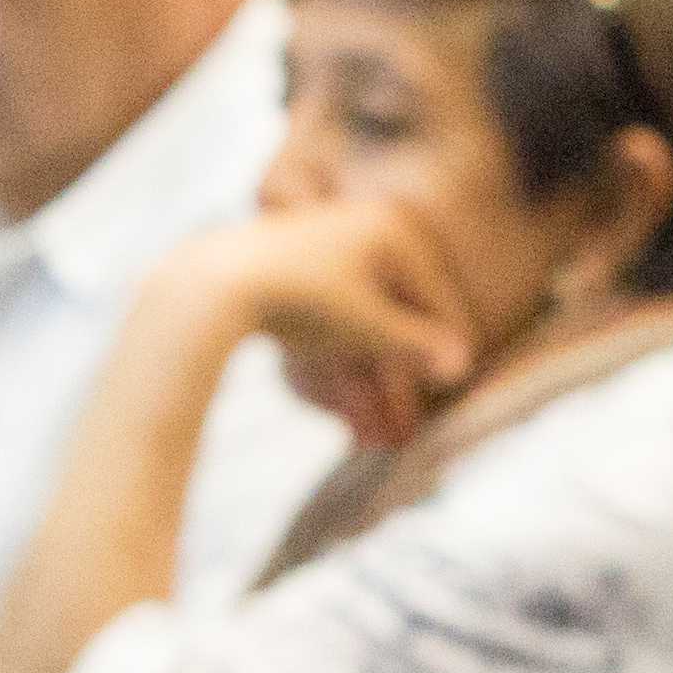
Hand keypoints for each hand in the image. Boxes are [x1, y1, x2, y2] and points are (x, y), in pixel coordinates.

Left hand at [157, 202, 486, 455]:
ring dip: (367, 390)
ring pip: (358, 334)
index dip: (446, 347)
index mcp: (392, 231)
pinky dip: (336, 371)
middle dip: (396, 387)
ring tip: (371, 441)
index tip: (455, 389)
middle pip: (394, 322)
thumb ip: (417, 346)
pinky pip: (328, 331)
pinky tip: (343, 415)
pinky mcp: (291, 279)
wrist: (212, 286)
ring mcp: (325, 256)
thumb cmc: (300, 300)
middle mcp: (363, 233)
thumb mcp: (368, 328)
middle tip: (402, 435)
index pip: (436, 296)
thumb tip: (461, 365)